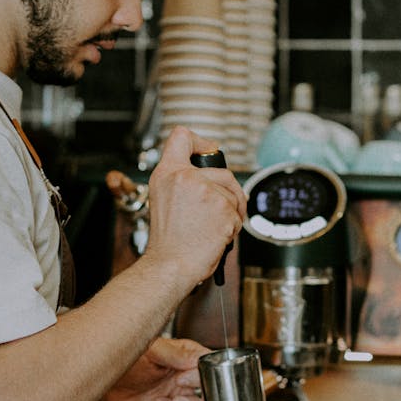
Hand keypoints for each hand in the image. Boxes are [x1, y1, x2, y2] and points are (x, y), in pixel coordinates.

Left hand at [97, 336, 208, 400]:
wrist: (108, 383)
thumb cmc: (126, 361)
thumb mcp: (149, 350)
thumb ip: (173, 353)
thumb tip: (194, 359)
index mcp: (186, 359)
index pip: (209, 370)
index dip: (199, 378)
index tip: (181, 379)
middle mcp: (186, 380)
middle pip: (210, 398)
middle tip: (175, 399)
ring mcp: (179, 398)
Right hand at [144, 127, 246, 292]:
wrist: (170, 265)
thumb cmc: (168, 239)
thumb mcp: (162, 197)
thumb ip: (180, 179)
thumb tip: (206, 172)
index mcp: (167, 173)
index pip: (182, 136)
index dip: (200, 141)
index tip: (207, 151)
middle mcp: (186, 178)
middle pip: (222, 170)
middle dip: (228, 189)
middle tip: (220, 206)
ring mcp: (207, 193)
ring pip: (234, 193)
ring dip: (232, 210)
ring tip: (214, 225)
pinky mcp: (224, 210)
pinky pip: (238, 213)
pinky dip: (233, 225)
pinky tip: (216, 234)